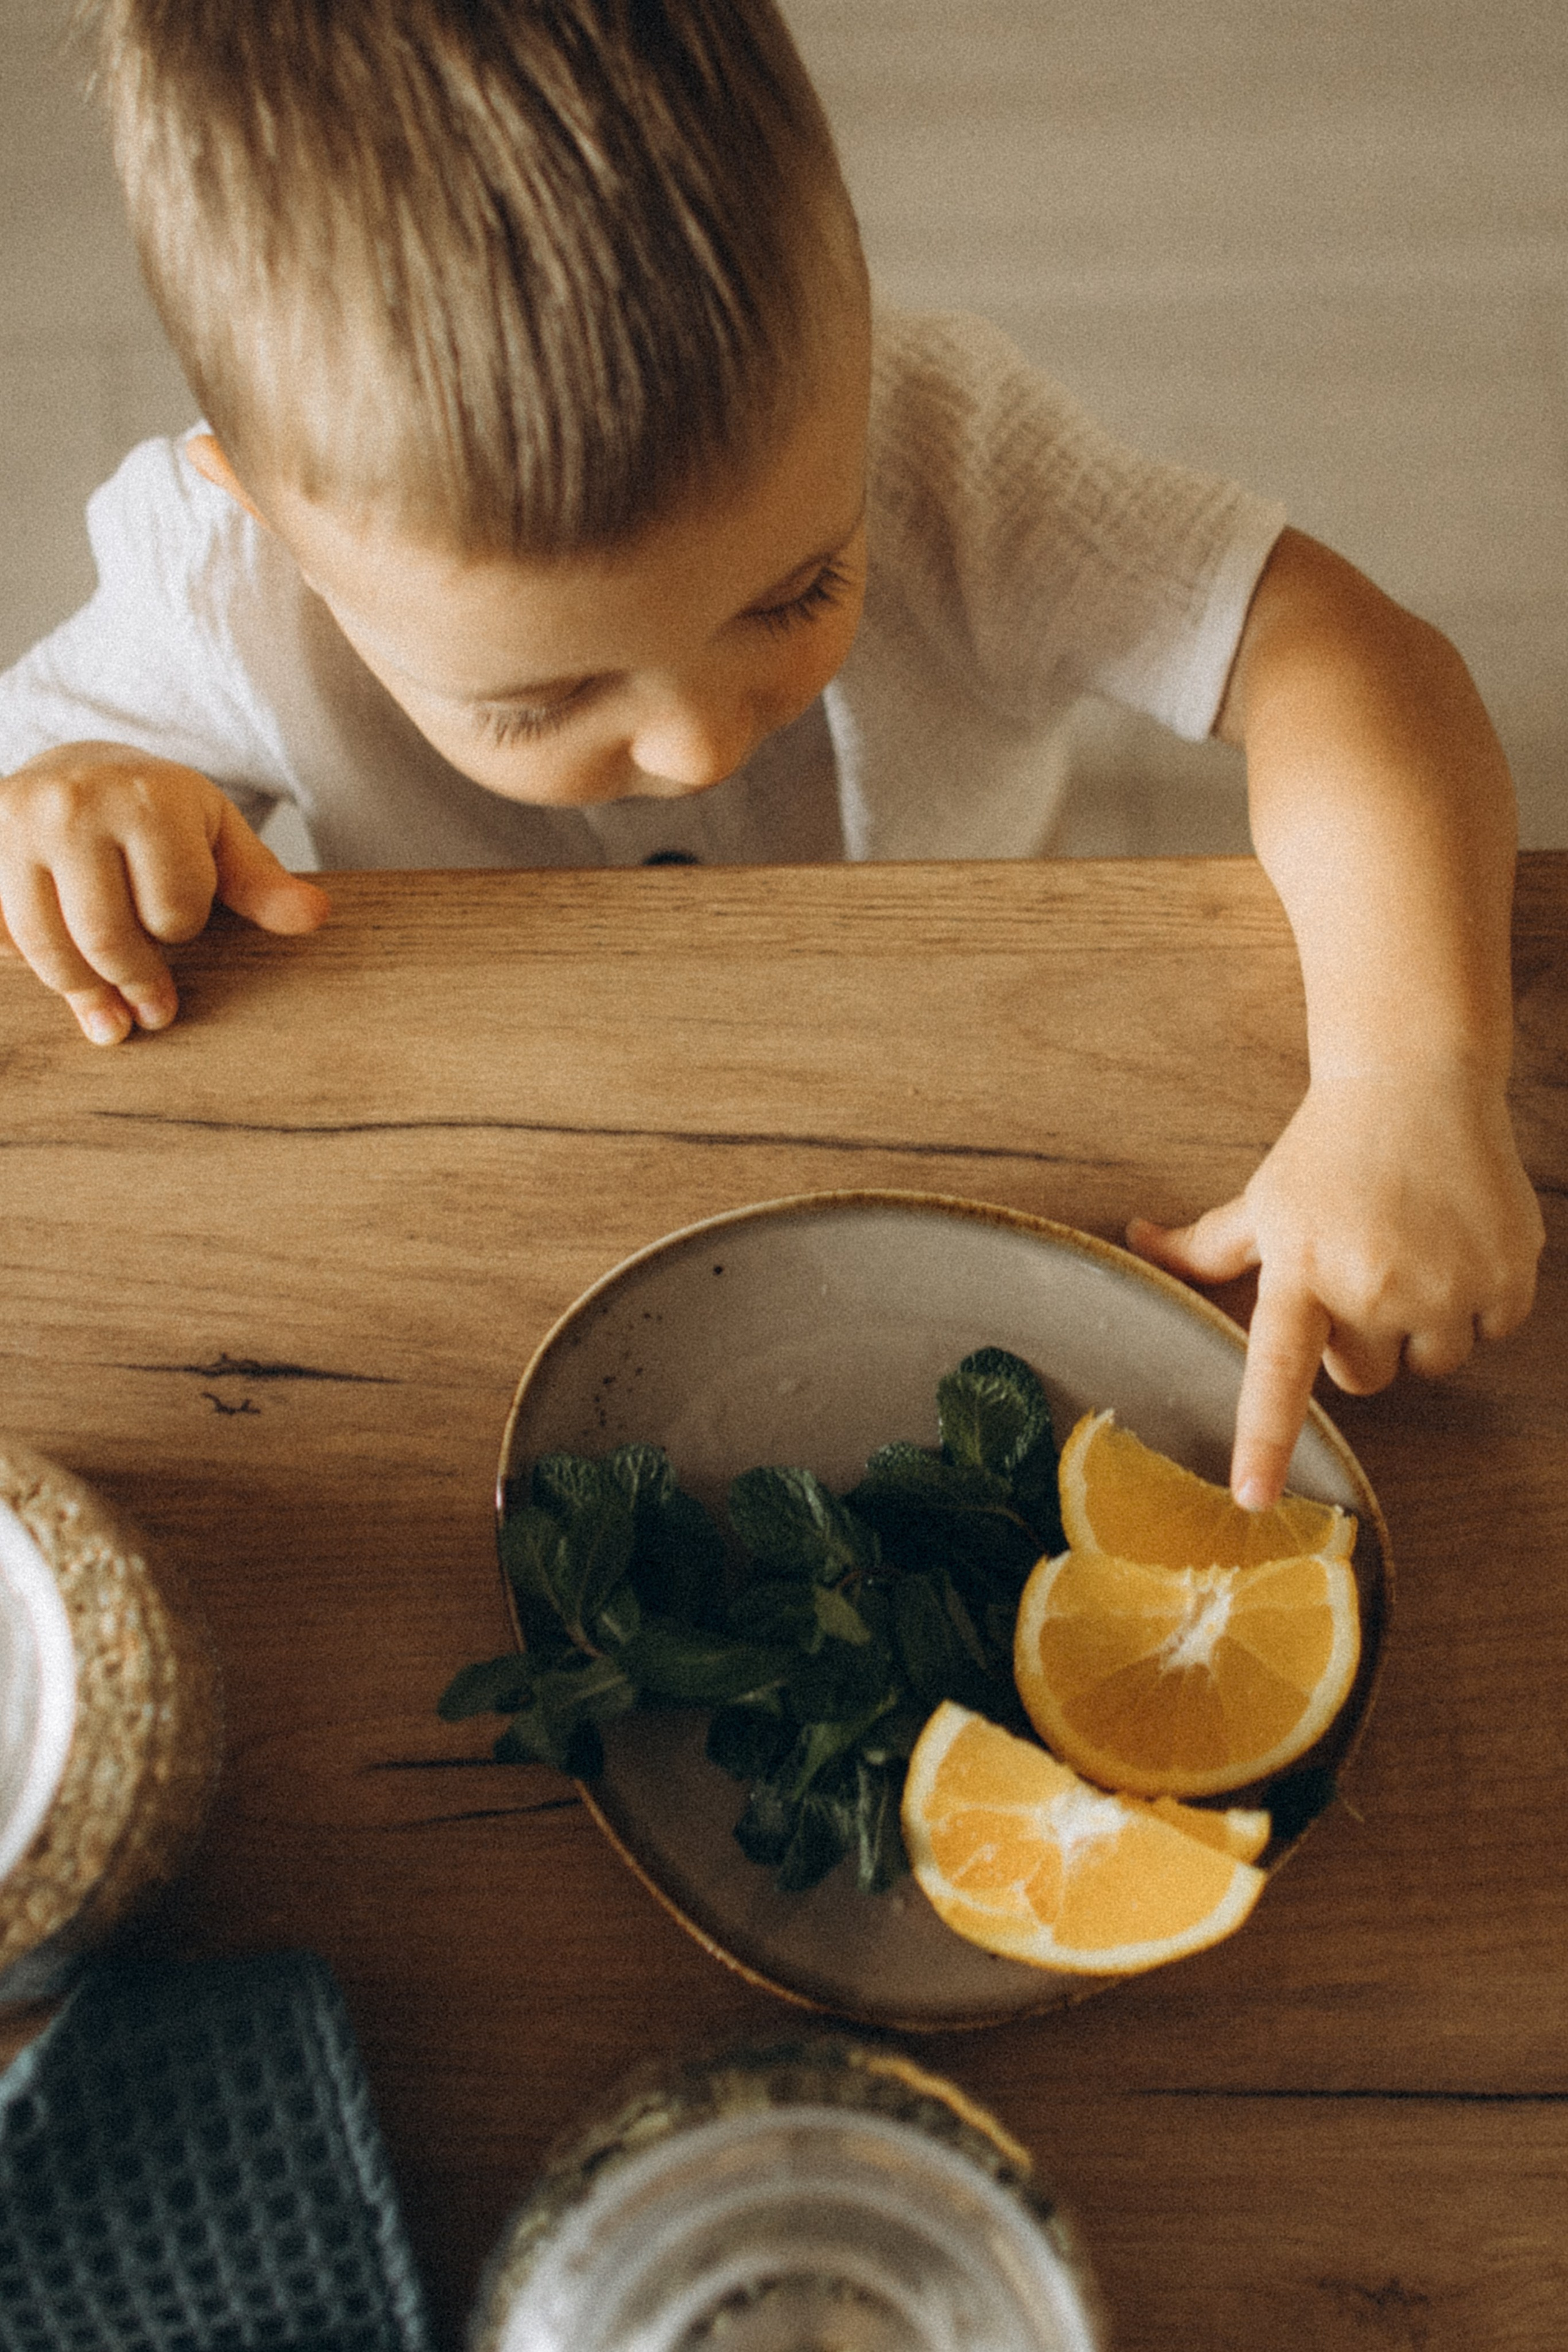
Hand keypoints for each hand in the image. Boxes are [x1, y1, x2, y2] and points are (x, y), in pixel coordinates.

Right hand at [0, 742, 330, 1041]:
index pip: (172, 907)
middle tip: (156, 1014)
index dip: (182, 928)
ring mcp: (16, 827)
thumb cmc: (160, 812)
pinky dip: (28, 965)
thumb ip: (262, 882)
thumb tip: (314, 917)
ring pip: (47, 947)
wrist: (79, 767)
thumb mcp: (218, 836)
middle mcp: (73, 805)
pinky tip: (59, 973)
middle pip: (107, 936)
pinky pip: (3, 937)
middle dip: (138, 984)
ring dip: (84, 992)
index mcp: (147, 798)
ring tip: (111, 1020)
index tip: (179, 926)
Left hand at [1127, 1065, 1543, 1509]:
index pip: (1278, 1373)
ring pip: (1429, 1364)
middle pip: (1362, 1380)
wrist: (1417, 1079)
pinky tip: (1455, 1242)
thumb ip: (1203, 1245)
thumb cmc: (1328, 1149)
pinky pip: (1488, 1333)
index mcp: (1301, 1272)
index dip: (1265, 1440)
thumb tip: (1135, 1241)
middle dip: (1359, 1340)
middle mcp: (1372, 1284)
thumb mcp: (1262, 1200)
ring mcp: (1444, 1283)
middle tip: (1360, 1271)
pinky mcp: (1506, 1274)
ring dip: (1421, 1327)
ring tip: (1410, 1254)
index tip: (1253, 1497)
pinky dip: (1476, 1302)